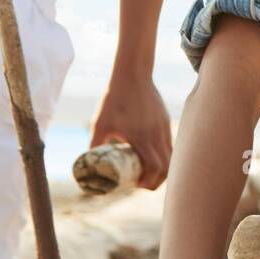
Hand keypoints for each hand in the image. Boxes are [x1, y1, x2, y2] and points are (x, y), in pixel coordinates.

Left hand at [89, 71, 172, 189]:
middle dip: (156, 180)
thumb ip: (94, 144)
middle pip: (167, 167)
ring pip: (171, 156)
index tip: (138, 185)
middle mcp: (157, 135)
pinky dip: (163, 155)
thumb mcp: (100, 123)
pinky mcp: (165, 121)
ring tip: (147, 171)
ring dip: (161, 168)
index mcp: (143, 138)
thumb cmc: (114, 98)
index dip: (149, 181)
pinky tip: (151, 154)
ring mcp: (164, 128)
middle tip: (142, 183)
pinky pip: (170, 144)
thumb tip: (88, 162)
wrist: (133, 74)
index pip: (155, 167)